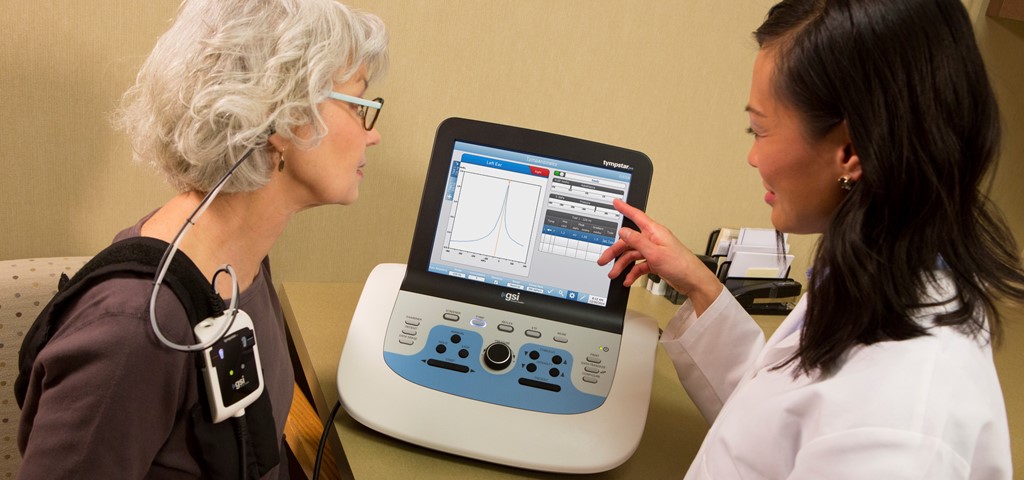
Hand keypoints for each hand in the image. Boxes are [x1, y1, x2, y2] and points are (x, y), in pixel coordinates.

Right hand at [598, 199, 722, 312]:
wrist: (693, 281)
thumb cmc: (681, 265)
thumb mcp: (655, 253)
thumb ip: (637, 241)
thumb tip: (624, 231)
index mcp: (655, 232)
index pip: (637, 216)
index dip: (625, 208)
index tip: (616, 202)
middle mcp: (653, 240)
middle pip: (629, 241)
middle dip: (615, 251)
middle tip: (604, 260)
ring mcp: (654, 251)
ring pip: (632, 254)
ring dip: (622, 265)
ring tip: (615, 274)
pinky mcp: (655, 262)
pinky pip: (639, 265)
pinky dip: (632, 272)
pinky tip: (628, 279)